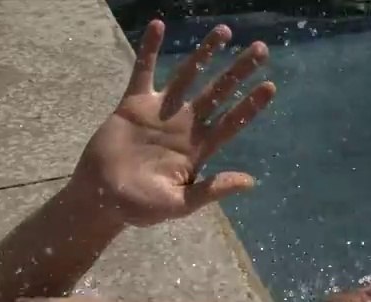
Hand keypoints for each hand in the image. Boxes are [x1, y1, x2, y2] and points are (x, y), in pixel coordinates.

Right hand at [70, 20, 276, 227]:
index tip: (270, 86)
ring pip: (188, 75)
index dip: (250, 105)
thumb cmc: (140, 207)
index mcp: (199, 148)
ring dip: (205, 53)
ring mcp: (161, 112)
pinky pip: (143, 71)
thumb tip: (249, 182)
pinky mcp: (133, 104)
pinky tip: (158, 25)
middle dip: (239, 71)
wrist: (100, 198)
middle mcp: (185, 125)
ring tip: (224, 31)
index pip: (232, 122)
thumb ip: (212, 190)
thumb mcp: (180, 204)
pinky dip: (149, 49)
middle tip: (261, 50)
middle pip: (218, 92)